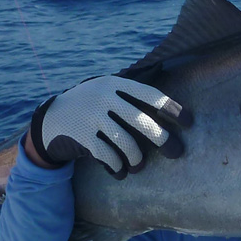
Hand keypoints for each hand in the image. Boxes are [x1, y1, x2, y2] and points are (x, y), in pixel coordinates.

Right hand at [28, 75, 190, 177]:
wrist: (50, 118)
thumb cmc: (91, 104)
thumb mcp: (107, 89)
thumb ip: (131, 88)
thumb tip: (166, 68)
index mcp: (114, 84)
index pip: (149, 94)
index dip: (171, 108)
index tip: (189, 121)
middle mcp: (103, 97)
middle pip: (141, 121)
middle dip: (162, 139)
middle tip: (176, 152)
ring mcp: (91, 117)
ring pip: (126, 142)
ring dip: (137, 158)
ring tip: (139, 165)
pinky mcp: (82, 137)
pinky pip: (108, 156)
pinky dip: (117, 168)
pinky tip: (121, 172)